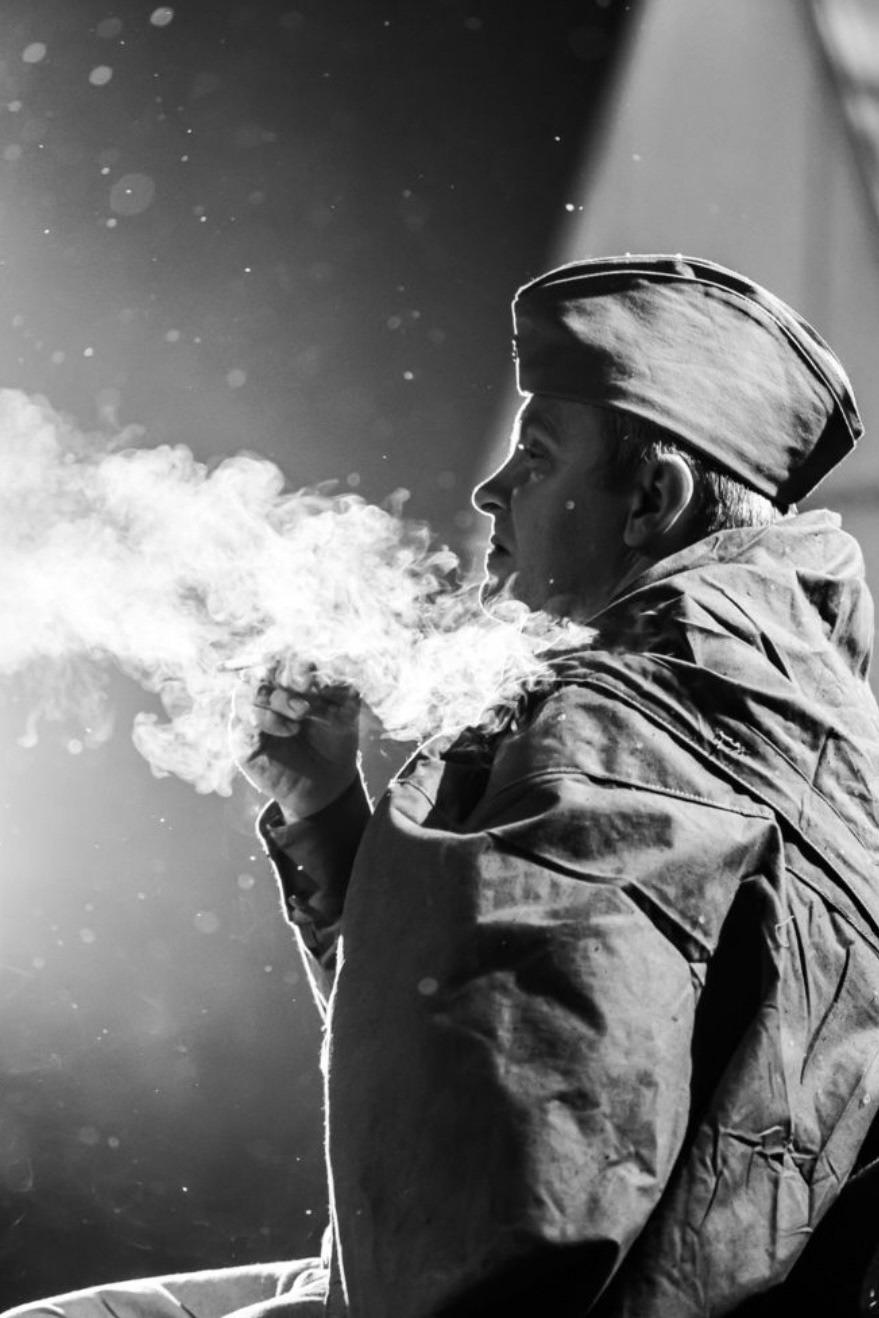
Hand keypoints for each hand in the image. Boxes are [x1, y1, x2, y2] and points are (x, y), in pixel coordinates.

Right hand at [230, 670, 360, 822]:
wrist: (328, 780)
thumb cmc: (334, 739)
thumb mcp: (345, 711)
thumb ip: (337, 690)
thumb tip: (322, 672)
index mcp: (289, 679)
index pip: (281, 658)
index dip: (293, 661)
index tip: (311, 671)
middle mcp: (266, 692)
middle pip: (261, 669)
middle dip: (284, 675)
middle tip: (307, 685)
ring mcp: (251, 714)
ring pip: (246, 691)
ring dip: (277, 699)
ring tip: (303, 713)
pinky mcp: (243, 739)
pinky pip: (244, 720)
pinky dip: (267, 720)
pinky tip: (291, 730)